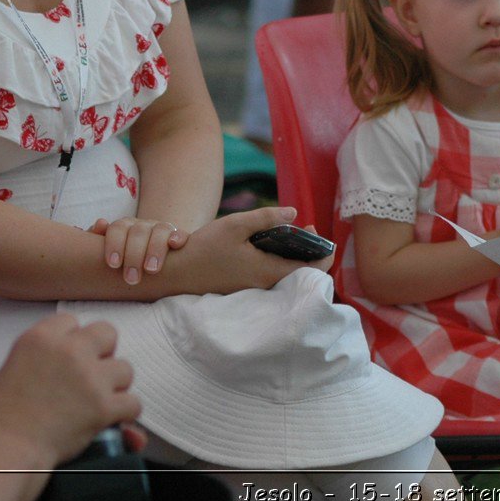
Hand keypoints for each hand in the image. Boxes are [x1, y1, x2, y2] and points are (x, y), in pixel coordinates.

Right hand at [0, 314, 140, 466]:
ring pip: (125, 369)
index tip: (69, 352)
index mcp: (40, 339)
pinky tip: (115, 419)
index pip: (70, 321)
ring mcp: (90, 378)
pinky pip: (133, 403)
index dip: (72, 338)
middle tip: (91, 370)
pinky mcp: (104, 406)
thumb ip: (27, 363)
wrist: (1, 452)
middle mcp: (69, 352)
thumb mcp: (1, 375)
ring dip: (116, 384)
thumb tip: (39, 373)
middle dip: (102, 351)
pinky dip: (126, 413)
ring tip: (101, 398)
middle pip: (106, 333)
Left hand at [89, 216, 188, 285]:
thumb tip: (100, 224)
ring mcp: (162, 230)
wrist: (147, 261)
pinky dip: (178, 236)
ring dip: (155, 248)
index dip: (114, 244)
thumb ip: (96, 240)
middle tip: (131, 279)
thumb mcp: (108, 253)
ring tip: (151, 270)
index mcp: (124, 227)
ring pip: (160, 230)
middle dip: (134, 255)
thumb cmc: (122, 261)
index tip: (113, 265)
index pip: (118, 228)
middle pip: (139, 231)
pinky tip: (174, 245)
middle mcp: (143, 225)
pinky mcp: (179, 238)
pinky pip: (180, 233)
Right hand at [177, 206, 333, 292]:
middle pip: (301, 271)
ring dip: (293, 253)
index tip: (319, 234)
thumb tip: (295, 213)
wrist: (176, 273)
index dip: (323, 253)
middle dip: (309, 250)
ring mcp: (255, 287)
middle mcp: (265, 284)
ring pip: (286, 273)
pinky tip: (269, 243)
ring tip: (288, 232)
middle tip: (304, 227)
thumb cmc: (204, 248)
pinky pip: (272, 274)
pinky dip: (278, 259)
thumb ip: (267, 218)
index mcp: (268, 272)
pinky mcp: (245, 285)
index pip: (311, 269)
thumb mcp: (236, 225)